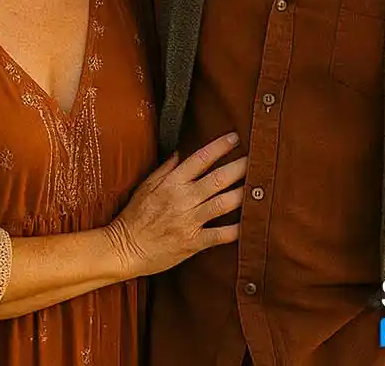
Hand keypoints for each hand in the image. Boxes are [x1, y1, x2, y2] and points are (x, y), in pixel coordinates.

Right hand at [104, 132, 246, 277]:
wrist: (124, 248)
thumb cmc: (134, 216)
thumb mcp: (146, 186)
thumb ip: (166, 168)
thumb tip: (180, 152)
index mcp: (172, 182)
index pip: (200, 159)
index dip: (219, 147)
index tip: (234, 138)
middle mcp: (183, 199)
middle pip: (218, 179)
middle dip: (239, 167)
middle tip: (257, 158)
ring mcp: (189, 221)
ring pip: (223, 204)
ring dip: (243, 193)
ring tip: (259, 185)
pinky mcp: (193, 243)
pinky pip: (219, 235)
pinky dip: (236, 229)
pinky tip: (251, 223)